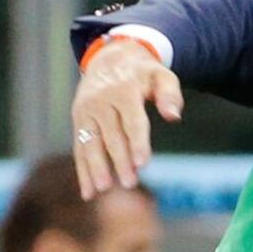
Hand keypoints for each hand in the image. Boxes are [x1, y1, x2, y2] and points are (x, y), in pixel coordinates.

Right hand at [71, 39, 183, 198]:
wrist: (110, 59)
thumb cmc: (143, 73)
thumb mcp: (162, 75)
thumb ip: (170, 94)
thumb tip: (174, 117)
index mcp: (123, 90)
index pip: (132, 120)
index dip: (137, 142)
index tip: (142, 164)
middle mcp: (100, 101)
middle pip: (111, 135)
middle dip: (120, 160)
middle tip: (130, 183)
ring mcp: (86, 111)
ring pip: (90, 143)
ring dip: (96, 168)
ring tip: (103, 190)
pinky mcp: (78, 121)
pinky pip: (79, 147)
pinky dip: (83, 170)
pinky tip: (89, 192)